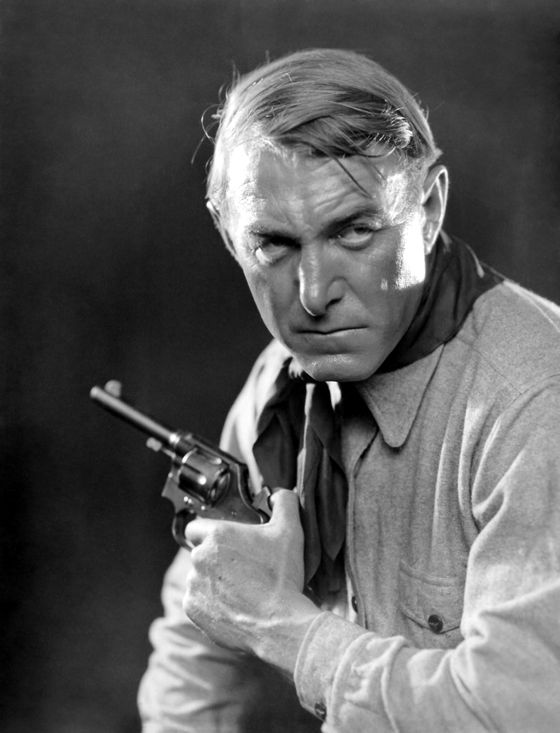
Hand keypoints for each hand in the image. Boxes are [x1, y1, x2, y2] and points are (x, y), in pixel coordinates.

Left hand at [183, 489, 320, 674]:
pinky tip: (233, 606)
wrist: (279, 624)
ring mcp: (193, 585)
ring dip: (213, 582)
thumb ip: (284, 503)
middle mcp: (199, 557)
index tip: (225, 544)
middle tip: (242, 569)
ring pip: (199, 579)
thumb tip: (278, 494)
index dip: (209, 533)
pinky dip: (211, 604)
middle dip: (216, 560)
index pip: (195, 527)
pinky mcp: (193, 610)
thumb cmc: (282, 576)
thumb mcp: (291, 532)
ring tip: (240, 591)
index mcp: (217, 535)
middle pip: (200, 553)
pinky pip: (198, 602)